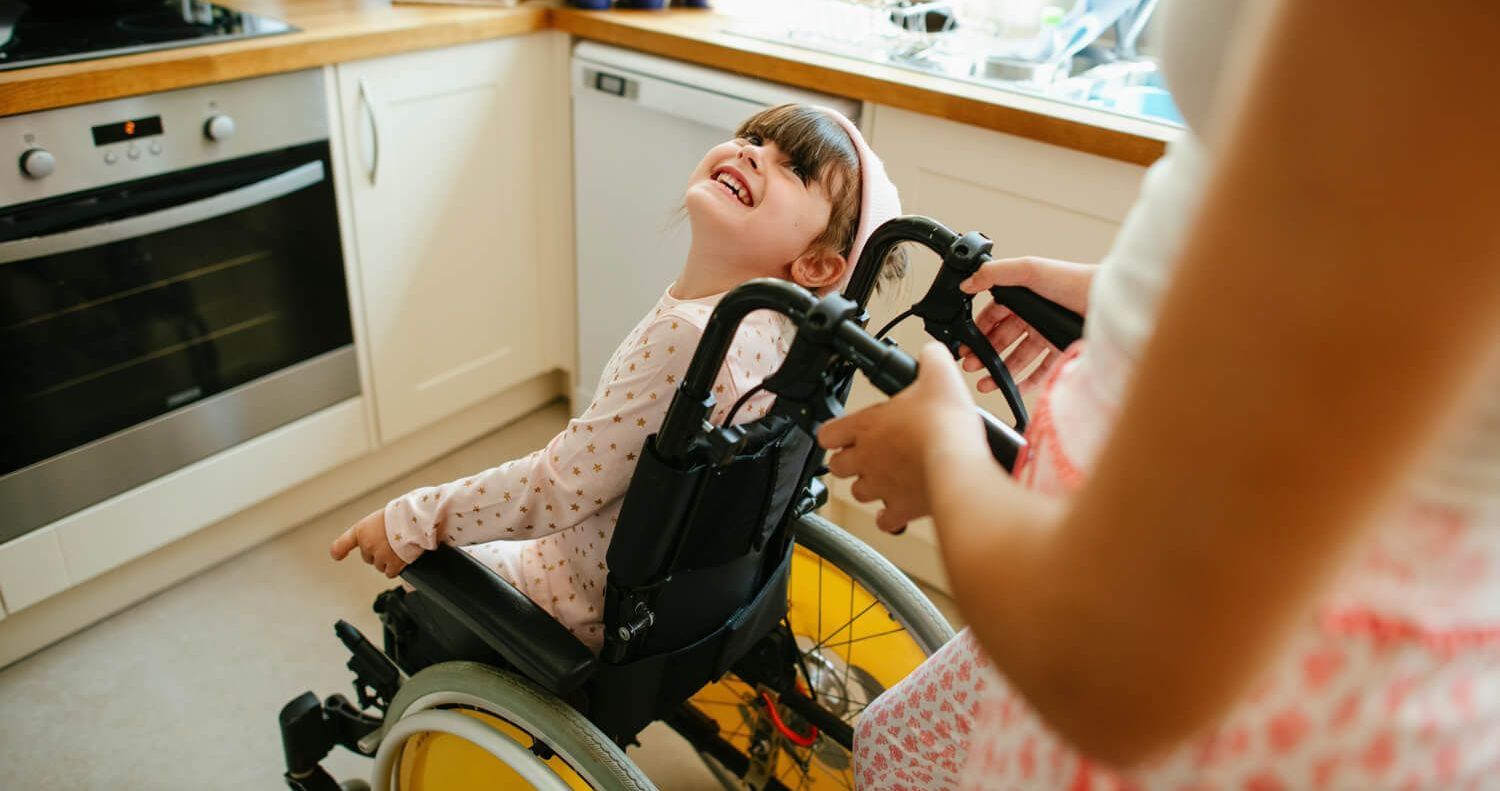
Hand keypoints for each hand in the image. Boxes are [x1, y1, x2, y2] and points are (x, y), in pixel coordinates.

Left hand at [330, 509, 407, 577]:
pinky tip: (402, 557)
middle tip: (390, 543)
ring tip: (399, 548)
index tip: (338, 556)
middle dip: (378, 553)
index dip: (340, 551)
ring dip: (388, 561)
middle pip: (368, 558)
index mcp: (362, 530)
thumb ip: (371, 531)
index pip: (342, 544)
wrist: (416, 519)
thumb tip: (367, 542)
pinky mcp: (392, 564)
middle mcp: (367, 544)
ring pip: (380, 566)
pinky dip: (396, 568)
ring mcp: (379, 555)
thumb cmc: (401, 516)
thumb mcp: (379, 518)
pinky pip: (390, 573)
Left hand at [818, 342, 984, 532]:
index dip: (835, 433)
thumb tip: (931, 353)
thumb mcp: (939, 376)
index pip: (828, 433)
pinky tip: (898, 510)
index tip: (844, 433)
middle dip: (849, 461)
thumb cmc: (944, 424)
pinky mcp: (900, 510)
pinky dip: (890, 517)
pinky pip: (885, 521)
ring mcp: (881, 486)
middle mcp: (867, 458)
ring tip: (884, 479)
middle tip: (866, 455)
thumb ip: (930, 360)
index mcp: (867, 426)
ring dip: (868, 486)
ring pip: (858, 492)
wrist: (958, 463)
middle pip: (837, 466)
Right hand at [957, 256, 1092, 392]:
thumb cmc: (1073, 281)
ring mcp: (1046, 334)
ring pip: (1018, 357)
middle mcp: (1033, 316)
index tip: (965, 343)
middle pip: (1002, 339)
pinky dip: (1026, 381)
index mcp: (1023, 296)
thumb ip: (994, 274)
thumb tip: (967, 282)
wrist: (1108, 301)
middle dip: (983, 354)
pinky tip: (1013, 387)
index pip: (993, 316)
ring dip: (999, 371)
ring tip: (985, 382)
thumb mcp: (1028, 269)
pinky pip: (1040, 370)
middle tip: (970, 365)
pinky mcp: (1061, 351)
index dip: (977, 329)